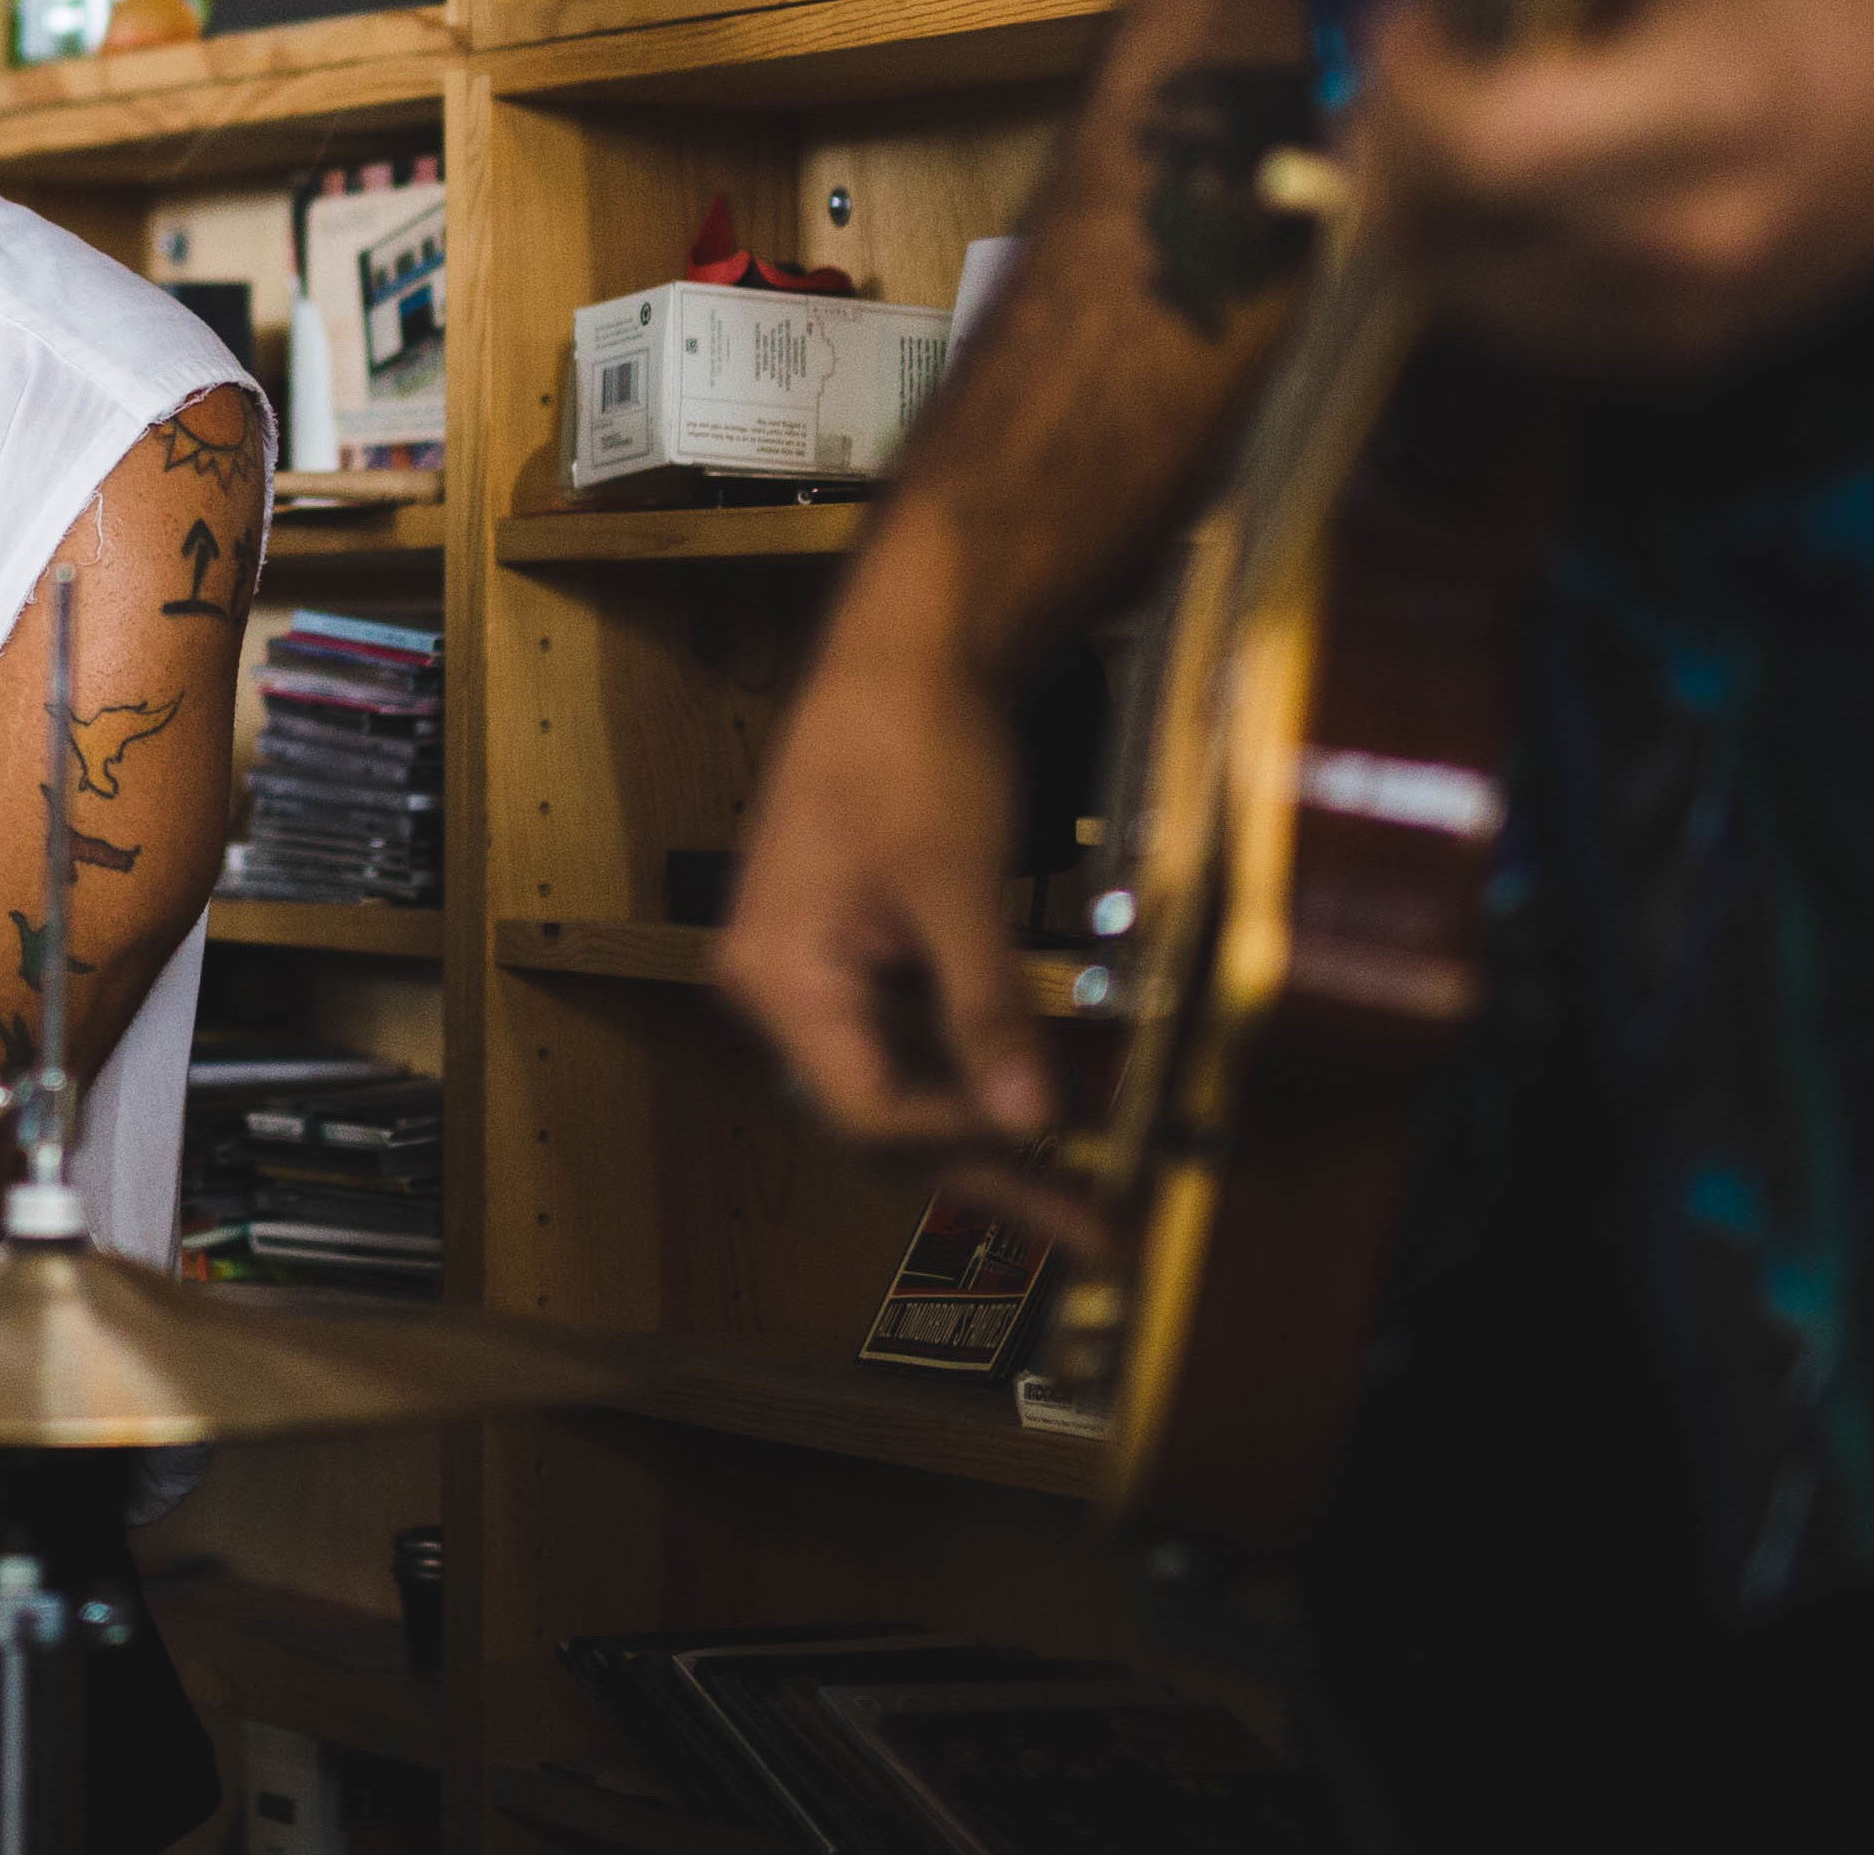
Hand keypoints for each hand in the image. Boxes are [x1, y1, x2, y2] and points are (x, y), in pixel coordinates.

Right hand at [720, 600, 1070, 1214]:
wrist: (907, 648)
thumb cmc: (909, 746)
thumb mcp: (956, 887)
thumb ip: (986, 1012)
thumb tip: (1032, 1121)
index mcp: (778, 978)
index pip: (871, 1110)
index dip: (970, 1140)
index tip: (1065, 1152)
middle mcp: (784, 989)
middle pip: (887, 1114)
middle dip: (994, 1167)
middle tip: (1096, 1224)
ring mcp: (821, 971)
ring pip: (910, 1083)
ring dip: (997, 1126)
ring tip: (1091, 1181)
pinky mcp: (862, 951)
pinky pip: (921, 1036)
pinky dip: (987, 1068)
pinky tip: (1051, 1096)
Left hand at [1358, 0, 1873, 375]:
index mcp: (1710, 108)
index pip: (1482, 145)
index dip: (1407, 83)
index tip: (1412, 15)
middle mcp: (1696, 238)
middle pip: (1441, 233)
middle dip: (1391, 143)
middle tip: (1411, 69)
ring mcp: (1687, 318)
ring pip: (1455, 294)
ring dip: (1419, 206)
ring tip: (1458, 119)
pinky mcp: (1680, 360)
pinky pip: (1514, 328)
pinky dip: (1479, 259)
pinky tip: (1516, 186)